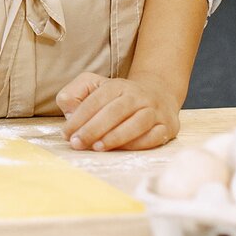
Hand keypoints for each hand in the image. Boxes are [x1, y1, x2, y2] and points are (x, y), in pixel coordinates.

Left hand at [58, 73, 180, 151]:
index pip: (96, 100)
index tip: (67, 134)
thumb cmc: (117, 97)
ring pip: (136, 123)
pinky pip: (153, 136)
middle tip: (78, 144)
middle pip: (115, 111)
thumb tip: (70, 112)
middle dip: (93, 129)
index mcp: (117, 86)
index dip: (80, 117)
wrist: (158, 93)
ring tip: (97, 147)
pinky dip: (136, 144)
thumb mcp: (93, 86)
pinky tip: (121, 150)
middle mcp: (138, 96)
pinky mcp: (167, 126)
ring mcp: (154, 110)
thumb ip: (75, 94)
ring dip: (115, 137)